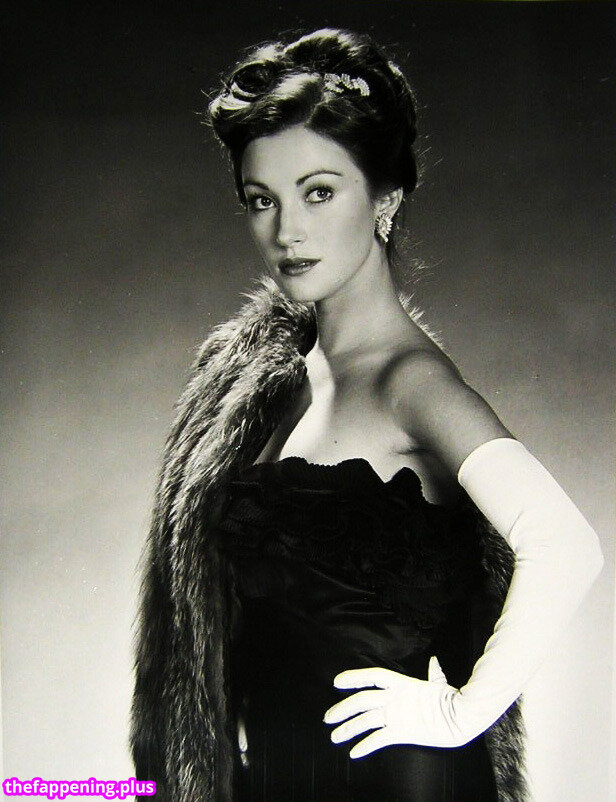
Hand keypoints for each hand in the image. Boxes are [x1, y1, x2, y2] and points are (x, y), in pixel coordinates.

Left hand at [323, 656, 468, 756]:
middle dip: (342, 709)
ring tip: (334, 736)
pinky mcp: (402, 733)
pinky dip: (364, 747)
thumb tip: (434, 662)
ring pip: (365, 721)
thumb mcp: (439, 682)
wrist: (461, 715)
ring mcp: (396, 715)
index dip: (352, 677)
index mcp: (401, 683)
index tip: (337, 682)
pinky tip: (353, 753)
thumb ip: (433, 672)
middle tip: (328, 717)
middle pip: (361, 701)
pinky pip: (378, 740)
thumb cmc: (452, 697)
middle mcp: (394, 698)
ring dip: (347, 729)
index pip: (371, 676)